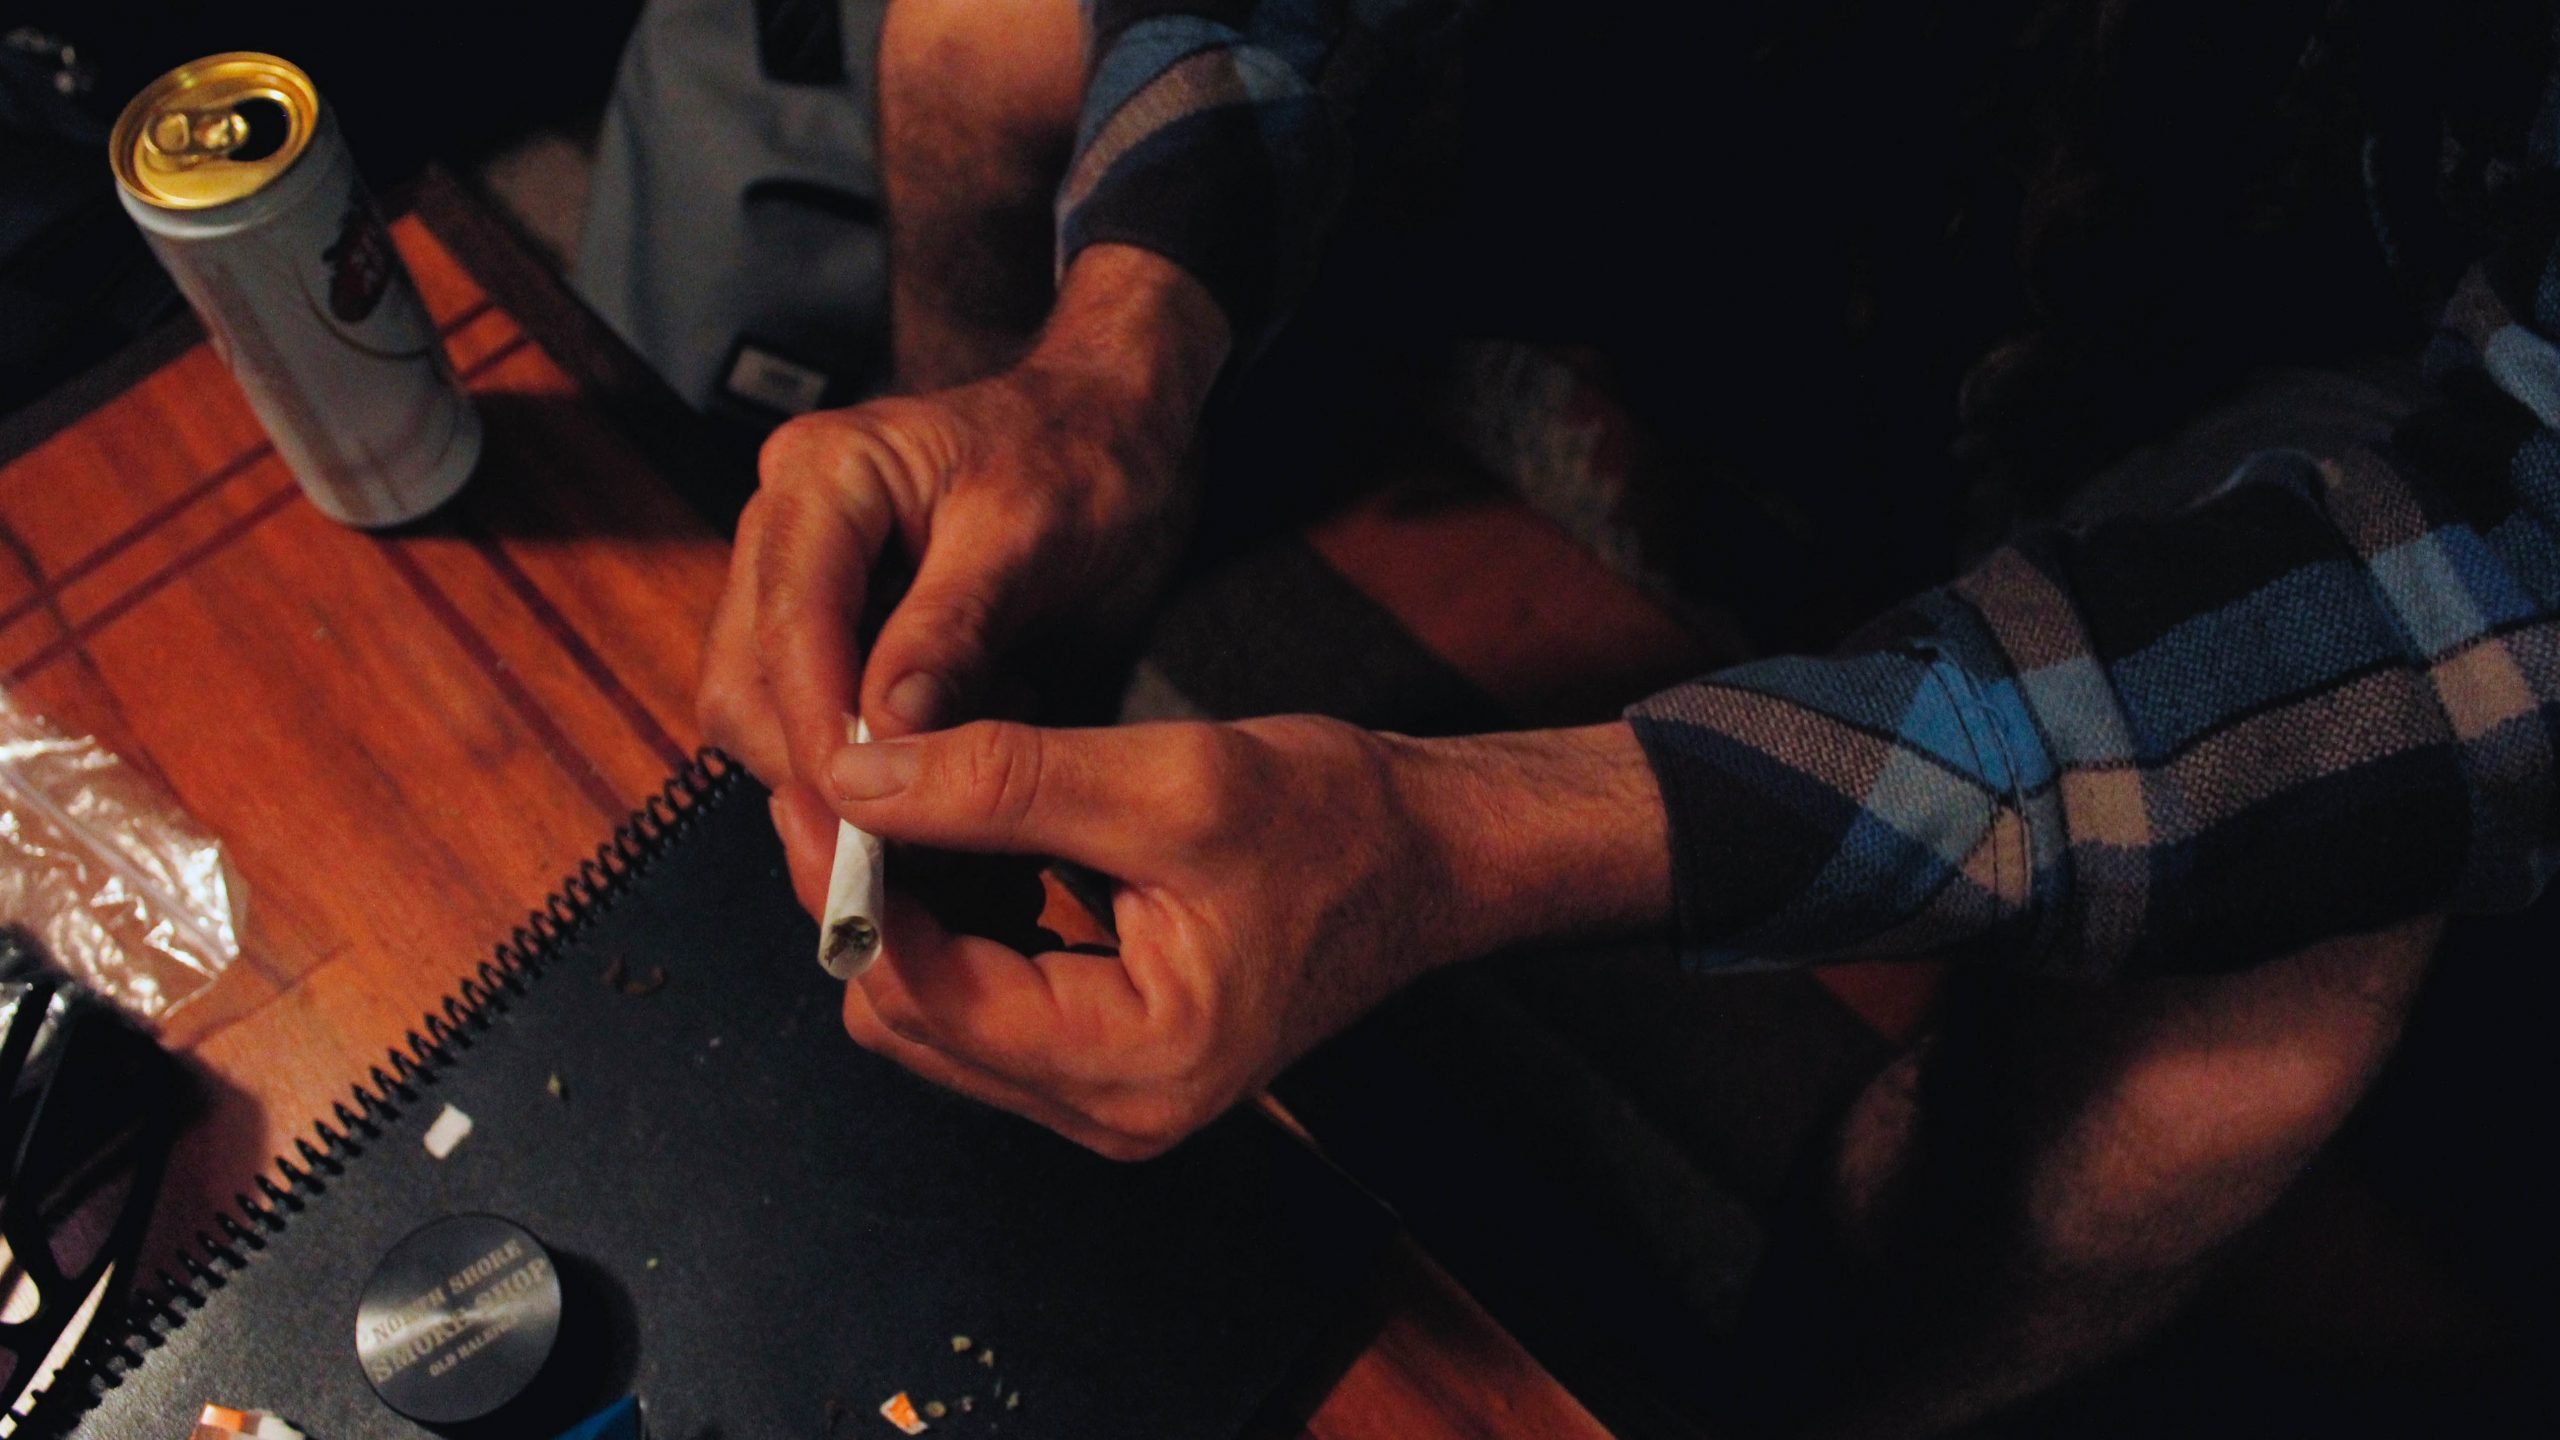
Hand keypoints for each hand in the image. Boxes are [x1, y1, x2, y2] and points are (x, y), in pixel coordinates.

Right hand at [697, 246, 1229, 871]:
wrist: (1113, 430)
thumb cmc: (1081, 457)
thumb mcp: (1030, 534)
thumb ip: (952, 629)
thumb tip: (883, 732)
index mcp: (822, 476)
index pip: (786, 624)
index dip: (818, 729)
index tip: (866, 816)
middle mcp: (788, 528)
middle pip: (748, 683)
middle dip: (810, 775)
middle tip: (884, 861)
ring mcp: (803, 583)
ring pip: (771, 717)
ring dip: (837, 788)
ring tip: (928, 840)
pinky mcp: (837, 633)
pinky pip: (821, 722)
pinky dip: (871, 777)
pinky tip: (939, 808)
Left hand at [798, 716, 1671, 1158]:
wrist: (1427, 860)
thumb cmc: (1337, 825)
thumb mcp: (1171, 782)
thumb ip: (1005, 782)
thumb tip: (859, 780)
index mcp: (1134, 1060)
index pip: (927, 991)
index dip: (855, 886)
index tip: (825, 780)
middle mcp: (1110, 1109)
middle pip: (907, 1018)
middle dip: (868, 898)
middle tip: (857, 776)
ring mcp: (1104, 1097)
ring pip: (931, 1013)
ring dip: (904, 907)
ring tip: (911, 796)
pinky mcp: (1101, 1062)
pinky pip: (978, 1004)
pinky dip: (952, 923)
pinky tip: (970, 842)